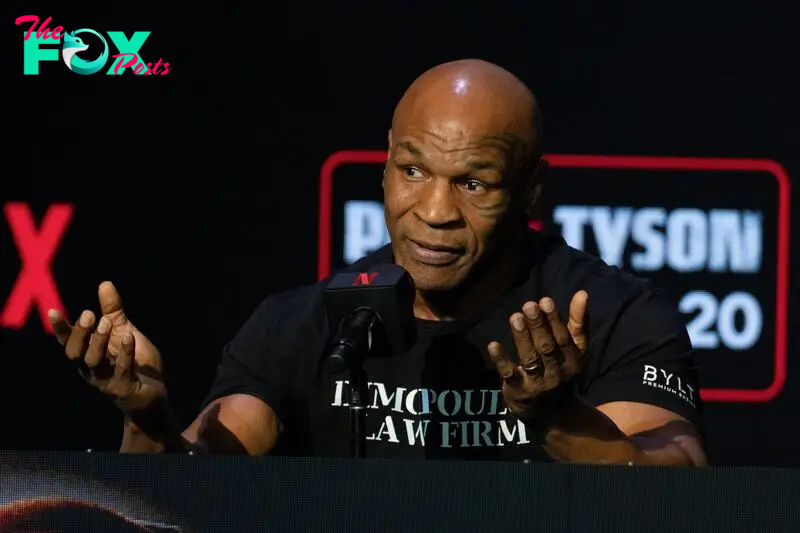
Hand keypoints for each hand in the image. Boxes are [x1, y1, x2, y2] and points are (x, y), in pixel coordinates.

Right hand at [49, 281, 165, 413]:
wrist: (154, 395)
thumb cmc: (136, 363)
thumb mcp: (125, 332)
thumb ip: (114, 311)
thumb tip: (105, 283)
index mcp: (89, 356)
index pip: (69, 343)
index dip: (60, 329)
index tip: (54, 311)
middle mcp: (92, 370)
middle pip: (75, 354)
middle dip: (80, 334)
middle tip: (88, 313)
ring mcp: (107, 381)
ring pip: (93, 363)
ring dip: (98, 341)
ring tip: (107, 322)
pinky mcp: (124, 389)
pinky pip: (122, 371)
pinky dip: (125, 353)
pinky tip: (129, 336)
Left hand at [488, 291, 588, 420]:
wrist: (552, 413)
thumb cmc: (562, 369)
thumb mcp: (575, 349)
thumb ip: (578, 321)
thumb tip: (582, 293)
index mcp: (572, 360)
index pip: (563, 338)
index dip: (554, 320)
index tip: (545, 301)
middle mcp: (556, 373)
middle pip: (547, 348)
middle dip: (538, 326)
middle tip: (529, 305)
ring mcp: (537, 383)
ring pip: (529, 359)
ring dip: (522, 338)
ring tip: (515, 317)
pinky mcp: (518, 389)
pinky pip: (509, 374)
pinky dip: (501, 360)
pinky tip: (492, 344)